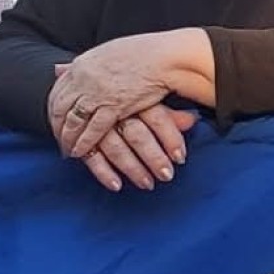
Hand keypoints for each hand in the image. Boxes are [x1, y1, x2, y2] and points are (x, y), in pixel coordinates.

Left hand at [46, 34, 176, 156]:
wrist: (164, 57)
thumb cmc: (141, 52)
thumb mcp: (104, 52)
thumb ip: (82, 64)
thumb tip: (57, 69)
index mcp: (81, 64)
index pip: (57, 91)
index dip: (54, 110)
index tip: (55, 121)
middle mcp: (84, 79)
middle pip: (60, 108)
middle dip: (57, 127)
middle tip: (59, 140)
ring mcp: (97, 93)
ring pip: (73, 121)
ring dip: (68, 139)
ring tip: (69, 150)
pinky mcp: (114, 106)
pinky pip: (93, 129)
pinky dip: (85, 143)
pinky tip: (82, 152)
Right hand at [77, 104, 196, 192]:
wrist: (82, 88)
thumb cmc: (122, 95)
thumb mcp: (147, 98)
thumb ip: (169, 112)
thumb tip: (194, 120)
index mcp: (134, 97)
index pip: (157, 117)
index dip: (170, 137)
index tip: (180, 157)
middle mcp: (115, 110)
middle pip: (137, 135)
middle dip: (153, 157)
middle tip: (167, 175)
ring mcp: (95, 125)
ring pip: (115, 148)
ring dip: (132, 168)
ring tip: (147, 184)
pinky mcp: (80, 138)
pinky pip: (91, 157)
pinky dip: (103, 172)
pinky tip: (117, 185)